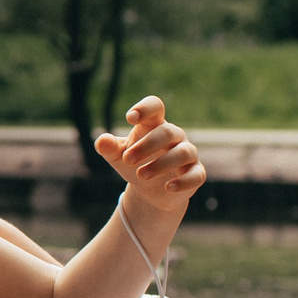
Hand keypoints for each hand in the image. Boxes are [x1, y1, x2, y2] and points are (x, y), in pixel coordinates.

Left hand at [93, 97, 204, 229]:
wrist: (150, 191)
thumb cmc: (134, 164)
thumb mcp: (117, 156)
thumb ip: (109, 147)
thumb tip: (102, 141)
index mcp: (154, 125)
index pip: (155, 107)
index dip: (145, 108)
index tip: (130, 118)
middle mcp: (174, 136)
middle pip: (167, 132)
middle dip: (146, 145)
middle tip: (127, 159)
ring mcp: (188, 154)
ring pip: (182, 153)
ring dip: (161, 164)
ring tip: (141, 175)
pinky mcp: (195, 173)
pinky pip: (196, 175)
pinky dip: (184, 181)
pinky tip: (168, 188)